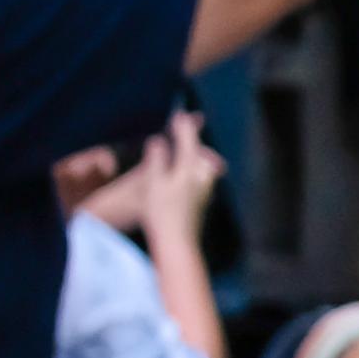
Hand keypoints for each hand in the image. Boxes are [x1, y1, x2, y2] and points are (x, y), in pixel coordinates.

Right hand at [136, 110, 224, 226]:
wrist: (177, 242)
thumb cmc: (162, 212)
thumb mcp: (154, 183)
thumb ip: (157, 160)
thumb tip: (158, 141)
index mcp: (190, 170)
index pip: (189, 142)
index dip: (183, 127)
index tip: (179, 115)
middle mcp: (203, 178)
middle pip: (201, 153)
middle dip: (192, 141)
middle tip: (183, 127)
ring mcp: (205, 191)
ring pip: (203, 166)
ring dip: (194, 155)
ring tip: (184, 149)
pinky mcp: (202, 202)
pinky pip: (201, 178)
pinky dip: (193, 169)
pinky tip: (184, 173)